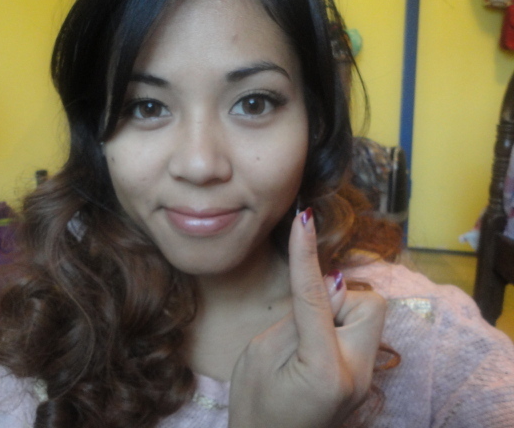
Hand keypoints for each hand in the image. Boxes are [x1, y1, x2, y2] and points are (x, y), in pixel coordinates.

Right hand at [228, 209, 386, 427]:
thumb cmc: (255, 410)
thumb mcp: (258, 358)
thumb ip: (294, 319)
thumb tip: (321, 289)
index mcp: (324, 369)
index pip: (315, 296)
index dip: (306, 253)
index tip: (303, 218)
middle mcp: (356, 373)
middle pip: (369, 304)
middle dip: (340, 296)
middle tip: (306, 314)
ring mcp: (365, 378)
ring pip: (370, 316)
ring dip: (340, 311)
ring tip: (307, 334)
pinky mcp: (364, 378)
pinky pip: (361, 333)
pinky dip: (339, 325)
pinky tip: (314, 344)